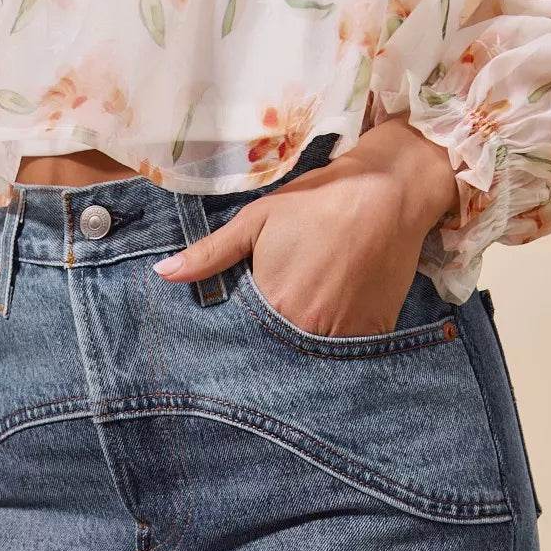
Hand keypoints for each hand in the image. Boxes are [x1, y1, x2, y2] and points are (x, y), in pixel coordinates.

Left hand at [153, 115, 459, 336]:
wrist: (388, 192)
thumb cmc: (318, 202)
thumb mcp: (257, 220)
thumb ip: (211, 253)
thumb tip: (162, 274)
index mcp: (273, 306)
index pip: (245, 340)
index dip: (242, 339)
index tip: (236, 339)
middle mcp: (306, 329)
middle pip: (279, 354)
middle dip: (272, 348)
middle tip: (278, 328)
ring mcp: (343, 337)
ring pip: (314, 358)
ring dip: (305, 351)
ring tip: (306, 324)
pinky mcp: (374, 334)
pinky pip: (350, 356)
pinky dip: (340, 350)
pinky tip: (334, 324)